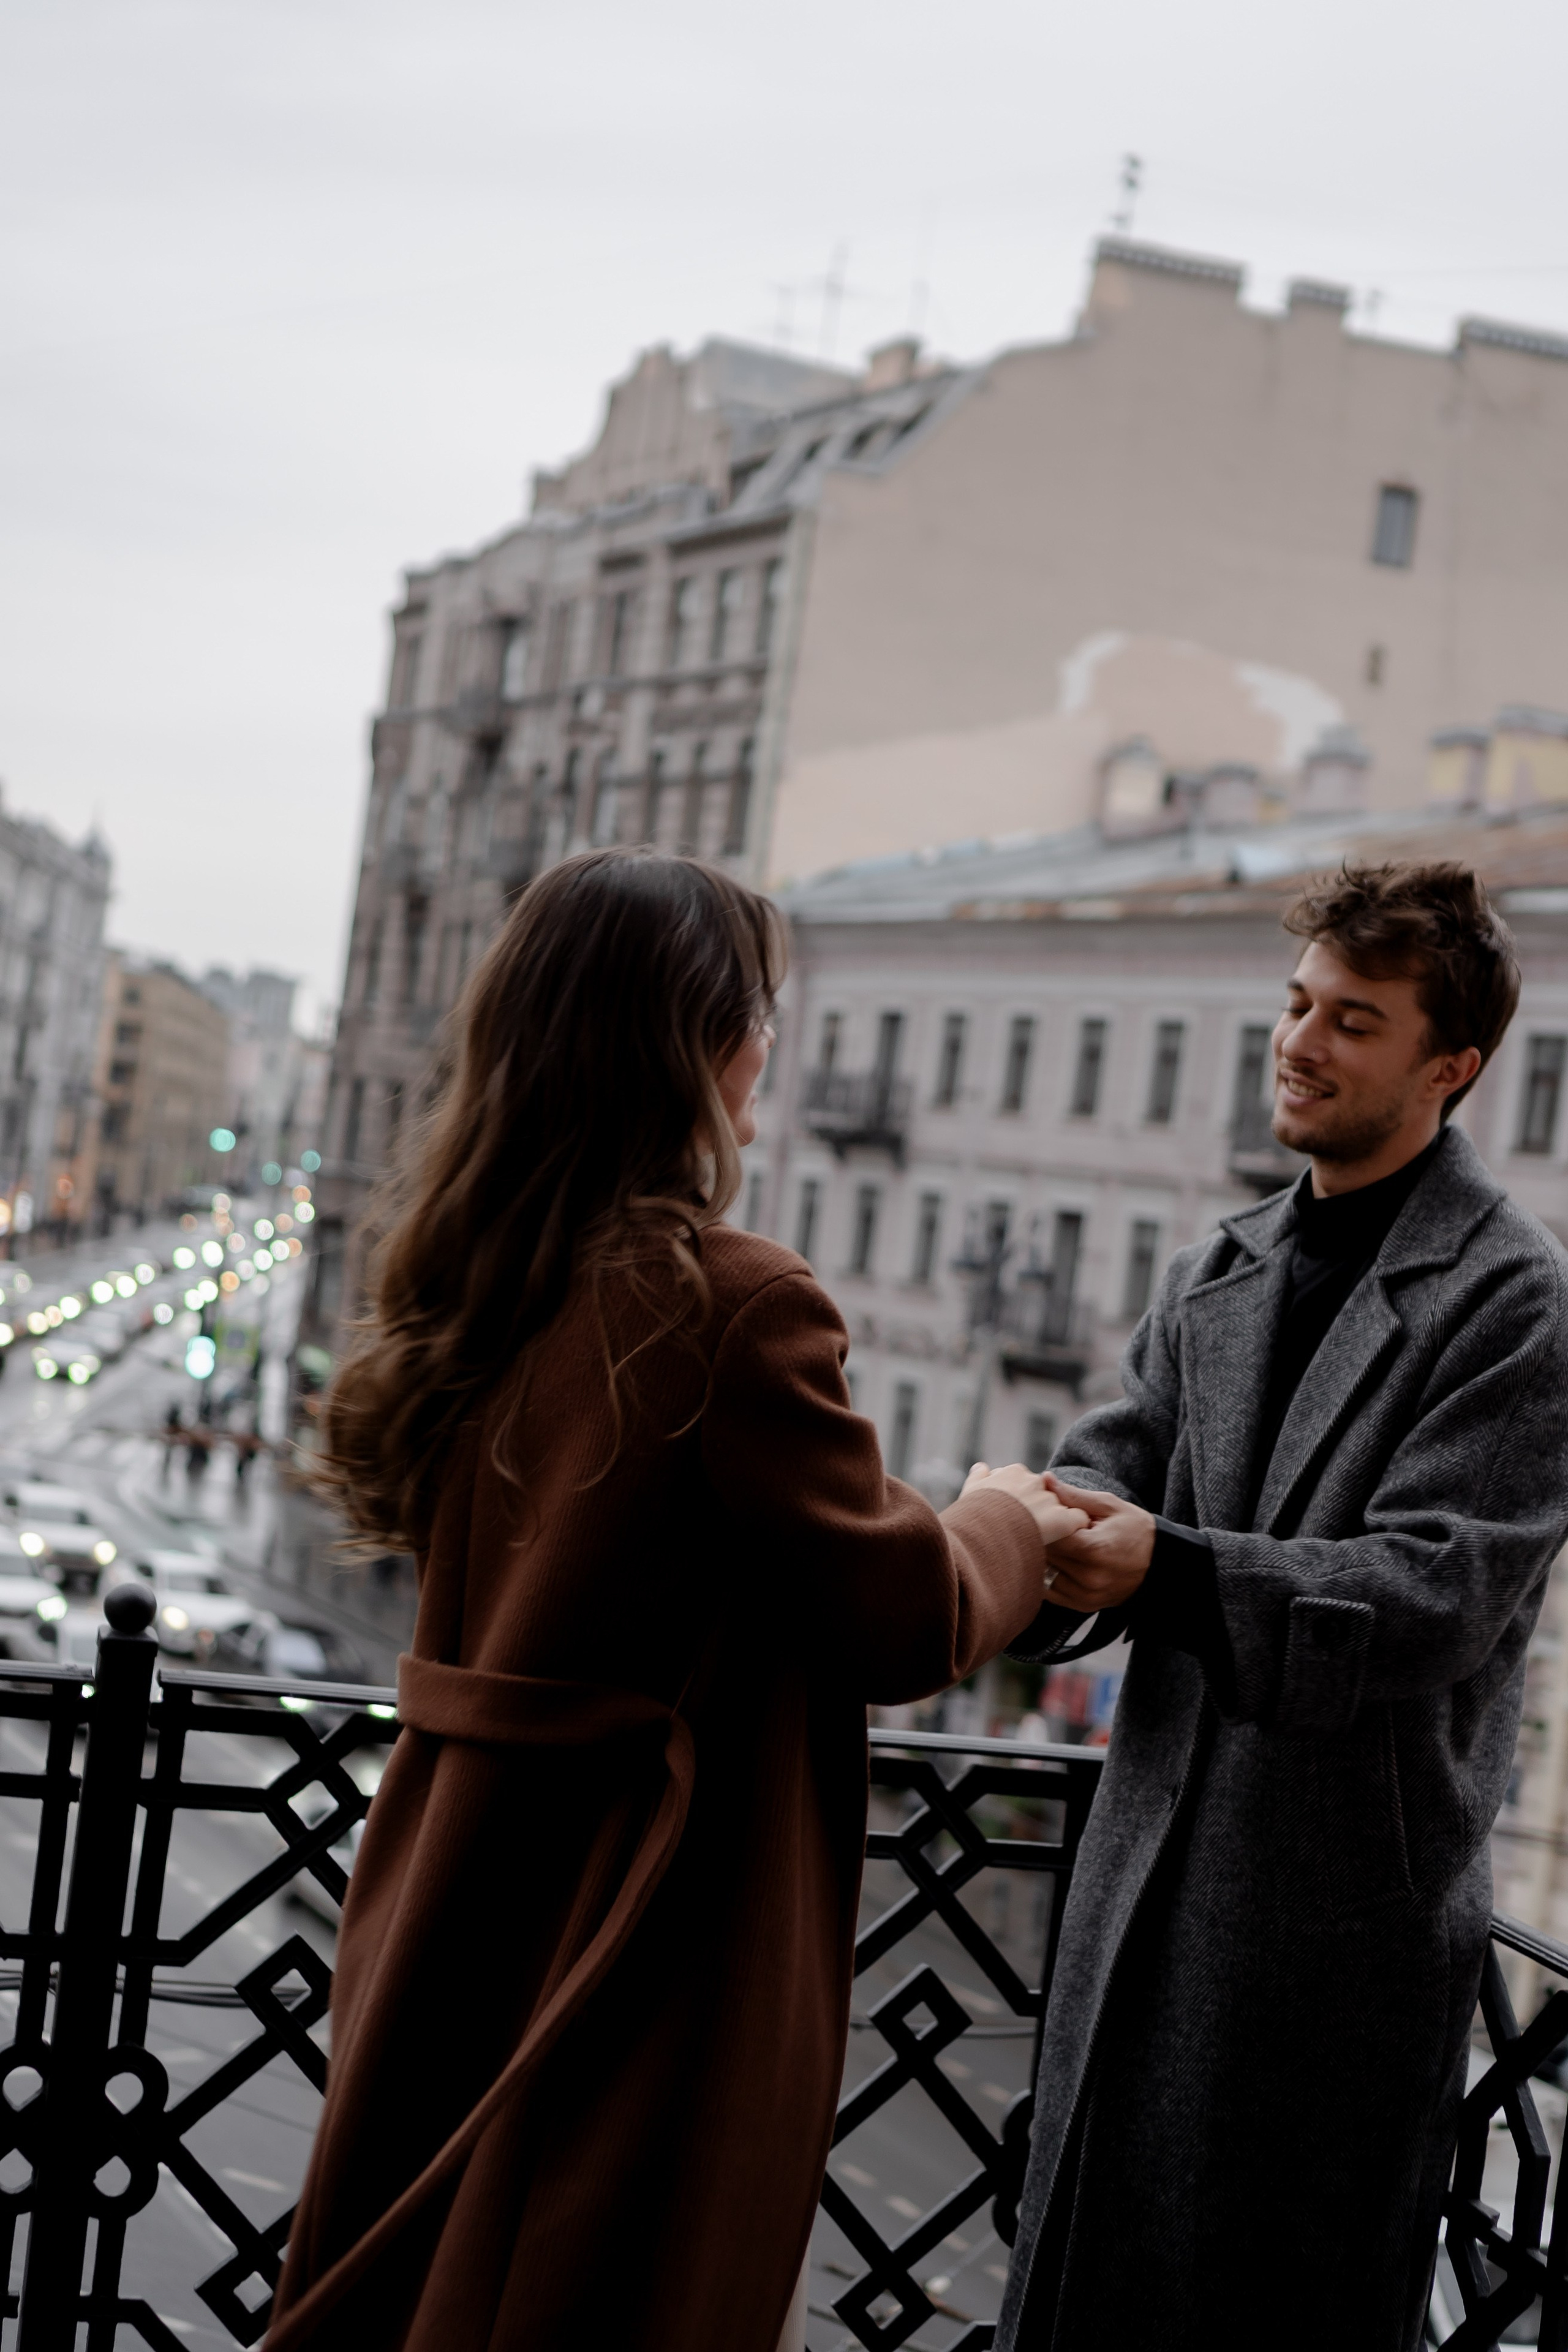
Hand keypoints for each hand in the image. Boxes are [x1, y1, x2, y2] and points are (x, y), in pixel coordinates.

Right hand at [959, 1462, 1089, 1567]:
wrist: (983, 1533)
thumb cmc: (973, 1515)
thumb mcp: (970, 1491)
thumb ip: (979, 1477)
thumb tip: (983, 1467)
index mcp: (1015, 1473)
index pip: (1026, 1483)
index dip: (1022, 1500)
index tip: (1015, 1514)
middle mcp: (1035, 1482)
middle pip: (1044, 1494)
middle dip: (1039, 1508)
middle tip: (1028, 1527)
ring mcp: (1050, 1500)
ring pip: (1060, 1507)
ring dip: (1054, 1519)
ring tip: (1042, 1537)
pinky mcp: (1062, 1519)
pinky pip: (1078, 1519)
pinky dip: (1074, 1527)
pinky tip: (1064, 1537)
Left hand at [1037, 1474, 1155, 1613]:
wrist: (1159, 1564)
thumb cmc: (1135, 1530)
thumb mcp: (1109, 1506)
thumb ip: (1074, 1496)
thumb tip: (1045, 1479)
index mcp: (1094, 1549)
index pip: (1050, 1536)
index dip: (1042, 1522)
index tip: (1044, 1513)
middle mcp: (1089, 1577)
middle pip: (1044, 1555)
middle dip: (1040, 1538)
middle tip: (1045, 1527)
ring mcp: (1086, 1595)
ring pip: (1043, 1575)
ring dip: (1042, 1559)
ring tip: (1053, 1544)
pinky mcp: (1083, 1606)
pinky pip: (1051, 1592)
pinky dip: (1048, 1577)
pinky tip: (1057, 1562)